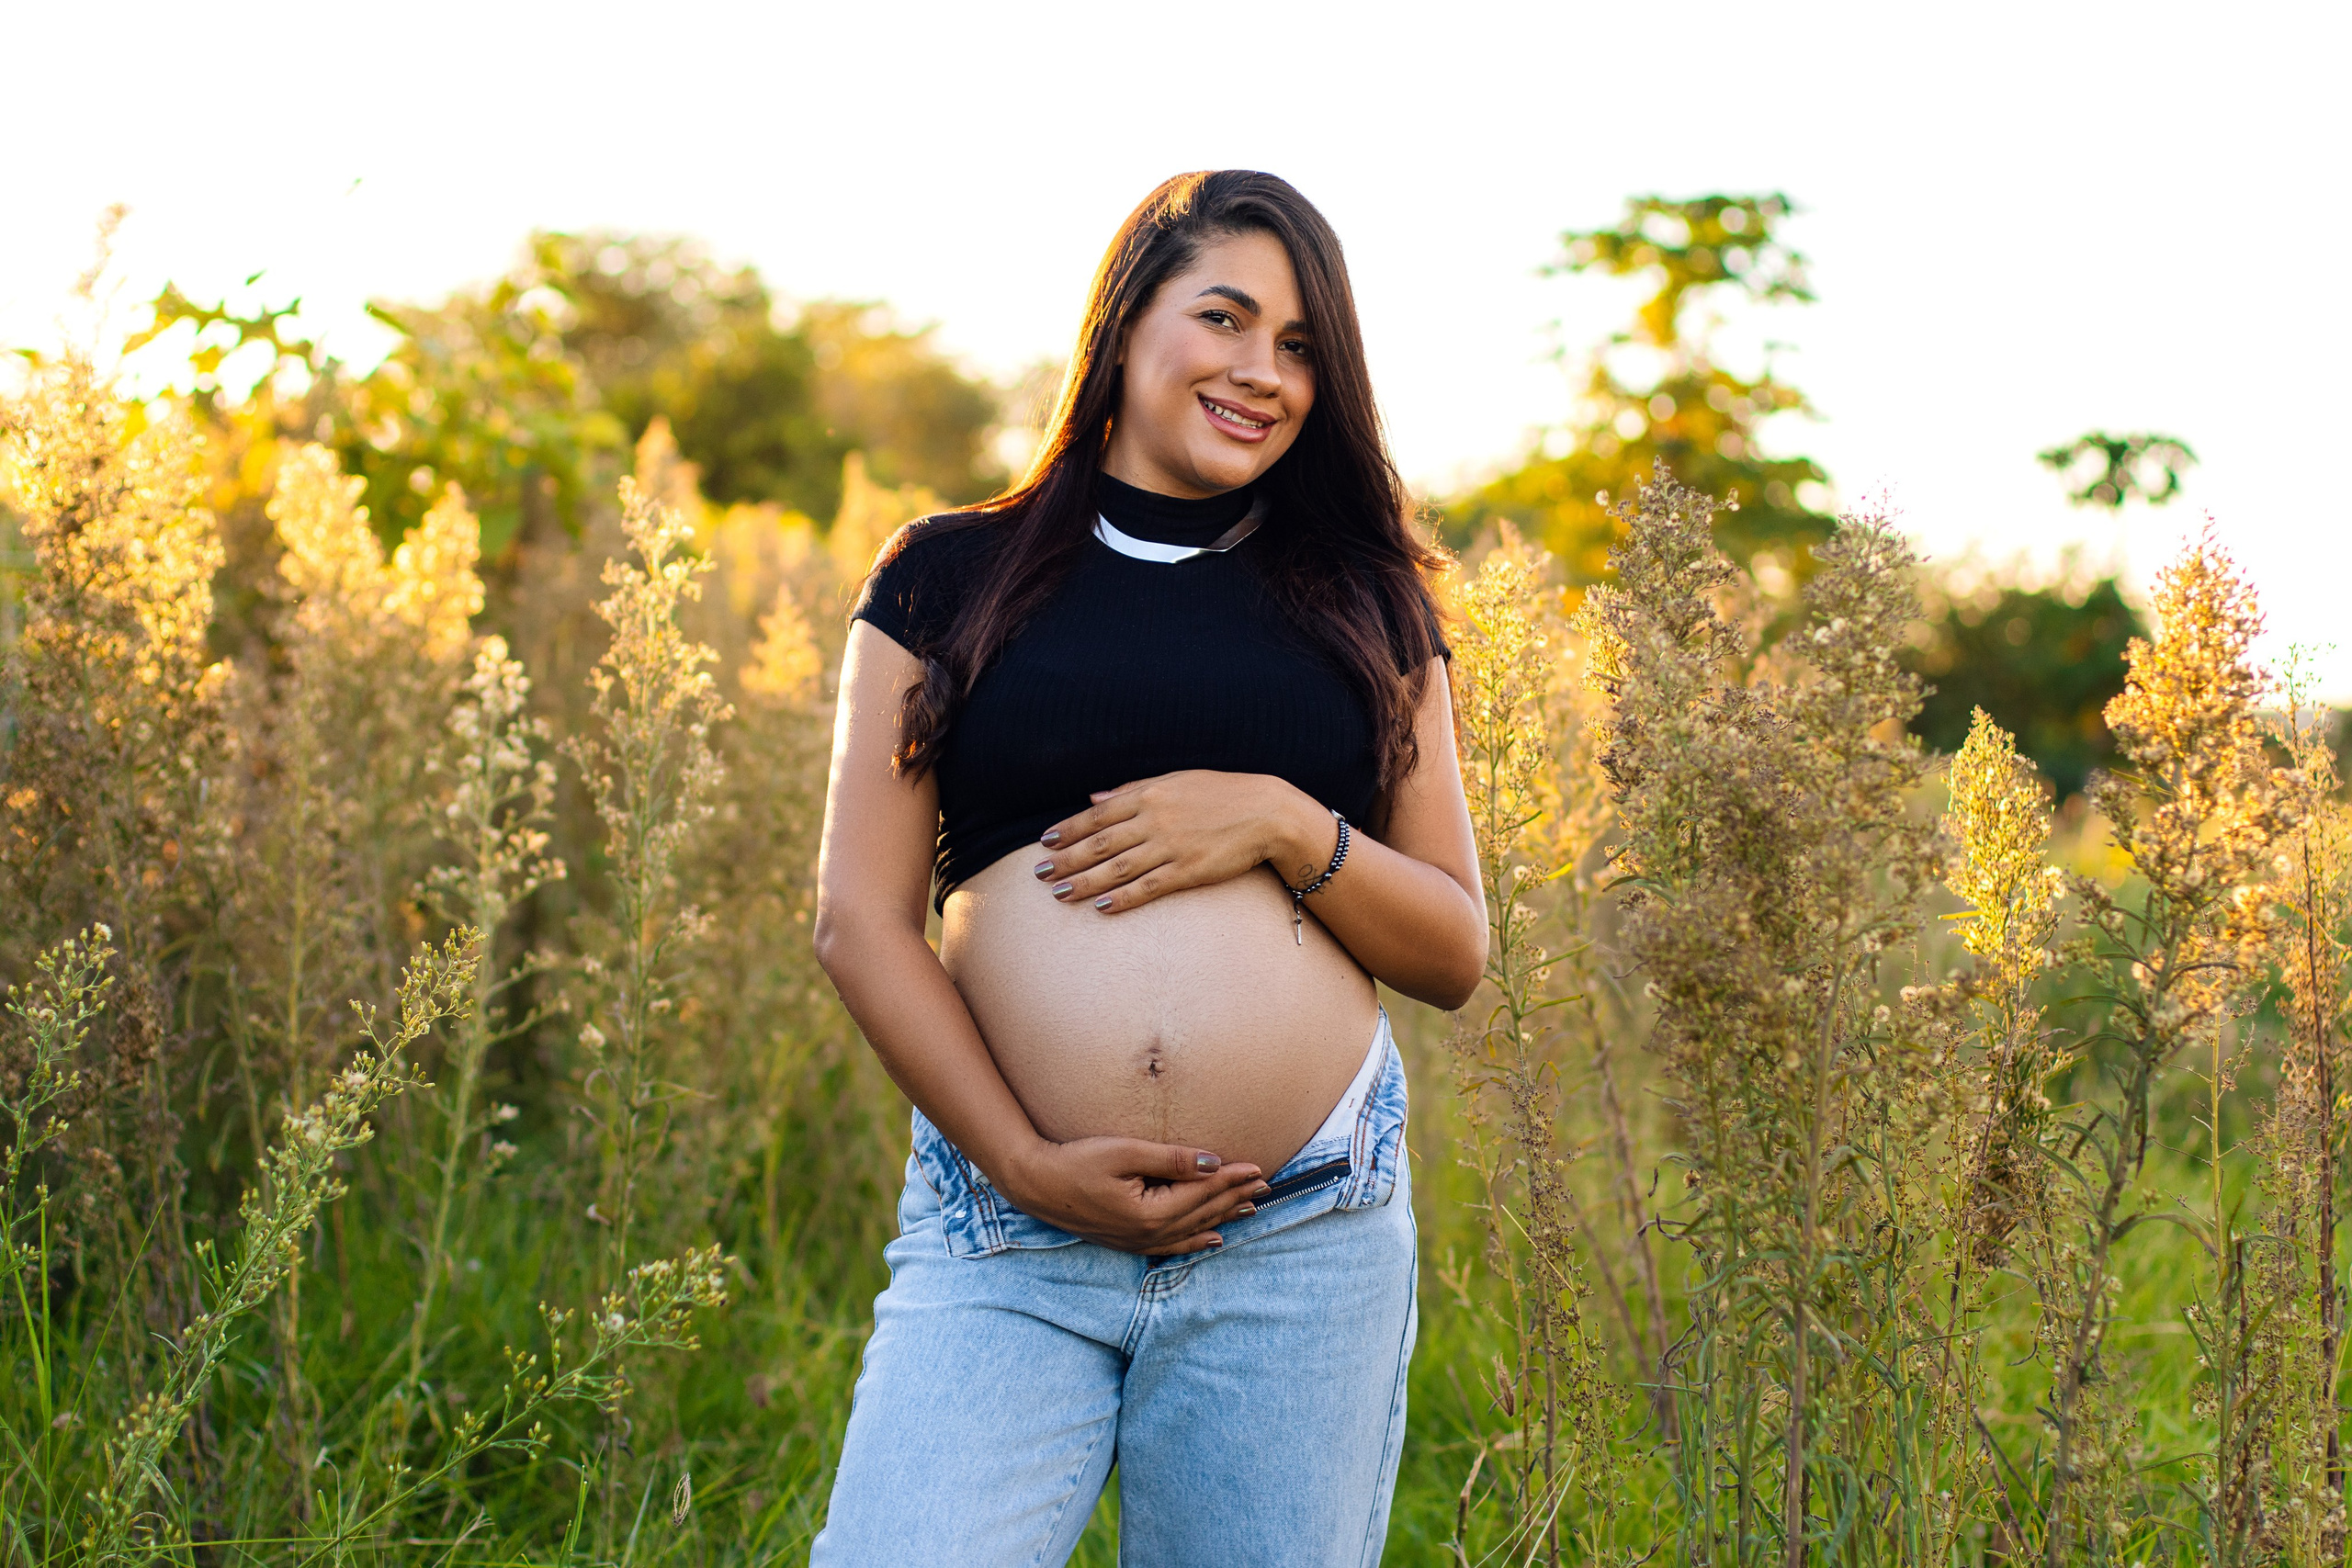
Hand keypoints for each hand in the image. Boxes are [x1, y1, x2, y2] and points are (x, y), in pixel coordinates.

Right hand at [1002, 1137, 1266, 1254]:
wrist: (1035, 1184)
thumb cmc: (1076, 1162)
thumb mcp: (1124, 1152)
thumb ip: (1172, 1160)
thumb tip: (1213, 1163)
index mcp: (1151, 1213)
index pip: (1202, 1193)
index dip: (1231, 1179)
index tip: (1258, 1167)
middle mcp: (1149, 1234)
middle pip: (1203, 1213)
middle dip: (1235, 1198)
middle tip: (1266, 1186)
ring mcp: (1138, 1242)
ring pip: (1193, 1230)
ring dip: (1223, 1218)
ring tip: (1251, 1209)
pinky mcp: (1128, 1242)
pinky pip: (1173, 1245)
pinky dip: (1196, 1240)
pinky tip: (1212, 1238)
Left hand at [1034, 771, 1332, 913]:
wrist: (1267, 812)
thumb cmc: (1222, 792)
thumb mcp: (1175, 779)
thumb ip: (1132, 787)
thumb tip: (1094, 797)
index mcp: (1149, 794)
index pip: (1097, 814)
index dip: (1068, 829)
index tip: (1045, 841)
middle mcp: (1154, 820)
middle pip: (1100, 843)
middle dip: (1066, 859)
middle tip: (1039, 874)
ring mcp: (1171, 847)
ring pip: (1117, 868)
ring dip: (1085, 882)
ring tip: (1060, 894)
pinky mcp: (1188, 871)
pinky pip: (1148, 887)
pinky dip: (1123, 898)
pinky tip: (1102, 908)